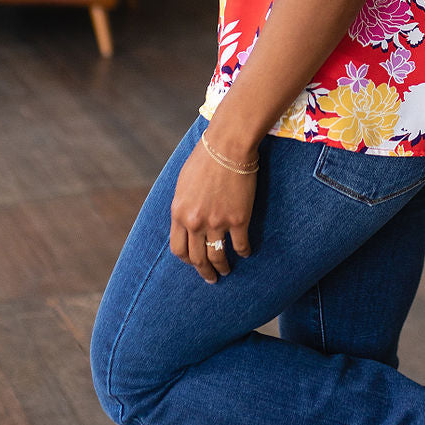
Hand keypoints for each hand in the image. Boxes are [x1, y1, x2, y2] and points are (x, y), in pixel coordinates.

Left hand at [170, 138, 256, 282]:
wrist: (228, 146)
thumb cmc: (204, 158)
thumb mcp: (183, 184)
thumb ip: (182, 206)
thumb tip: (184, 220)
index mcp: (179, 213)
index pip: (178, 249)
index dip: (187, 260)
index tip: (193, 263)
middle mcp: (195, 222)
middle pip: (197, 258)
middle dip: (204, 271)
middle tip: (211, 278)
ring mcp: (217, 222)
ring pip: (218, 256)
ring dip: (222, 268)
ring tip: (226, 271)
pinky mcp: (239, 219)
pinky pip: (241, 245)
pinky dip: (244, 252)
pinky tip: (246, 253)